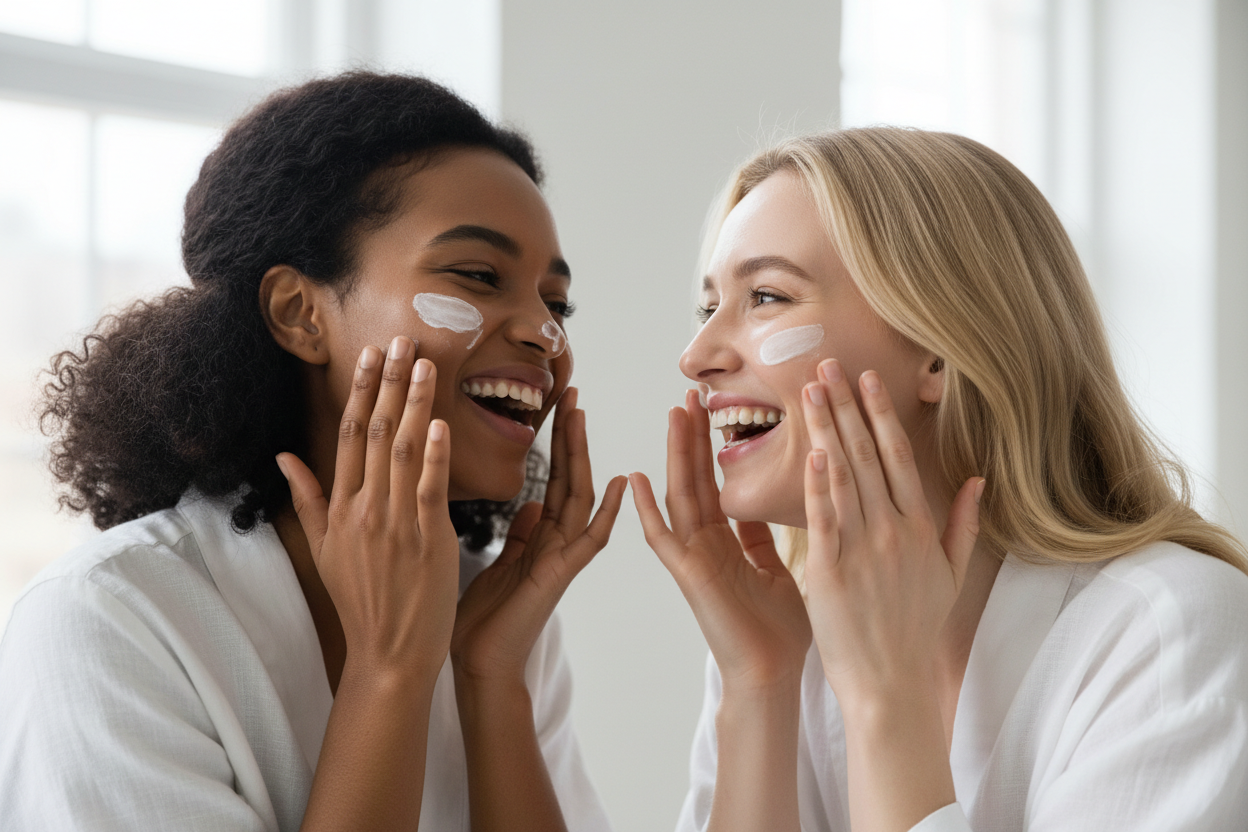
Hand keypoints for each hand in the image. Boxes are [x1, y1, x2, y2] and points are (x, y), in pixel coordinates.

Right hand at [277, 337, 459, 678]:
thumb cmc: (361, 601)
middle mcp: (365, 509)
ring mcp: (396, 524)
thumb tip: (284, 455)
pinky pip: (430, 490)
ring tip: (427, 365)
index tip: (370, 356)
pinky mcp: (427, 540)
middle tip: (404, 340)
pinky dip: (435, 455)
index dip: (360, 391)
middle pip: (376, 433)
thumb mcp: (323, 549)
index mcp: (342, 508)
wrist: (388, 652)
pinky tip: (439, 423)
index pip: (349, 436)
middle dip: (390, 383)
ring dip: (416, 405)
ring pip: (405, 452)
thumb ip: (309, 498)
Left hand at [451, 387, 626, 683]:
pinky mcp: (558, 577)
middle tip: (572, 392)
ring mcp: (560, 560)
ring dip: (581, 456)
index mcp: (537, 540)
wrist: (477, 666)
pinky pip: (589, 541)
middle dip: (570, 436)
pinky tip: (620, 484)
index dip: (556, 443)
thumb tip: (530, 505)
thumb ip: (519, 537)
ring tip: (580, 416)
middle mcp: (554, 544)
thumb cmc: (481, 622)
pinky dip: (608, 513)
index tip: (558, 405)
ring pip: (579, 498)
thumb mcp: (497, 567)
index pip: (552, 480)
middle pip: (569, 479)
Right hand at [631, 390, 810, 693]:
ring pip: (679, 496)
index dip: (712, 447)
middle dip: (693, 437)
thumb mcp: (776, 570)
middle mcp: (705, 546)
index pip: (714, 483)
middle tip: (690, 394)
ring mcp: (693, 560)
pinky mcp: (688, 577)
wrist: (773, 675)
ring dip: (676, 455)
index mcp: (727, 543)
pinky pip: (663, 539)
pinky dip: (646, 510)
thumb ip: (762, 538)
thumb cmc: (780, 632)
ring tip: (674, 414)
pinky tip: (635, 478)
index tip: (713, 409)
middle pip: (694, 480)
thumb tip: (763, 504)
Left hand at [799, 359, 982, 710]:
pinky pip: (825, 518)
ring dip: (826, 429)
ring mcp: (864, 548)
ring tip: (809, 391)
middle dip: (845, 406)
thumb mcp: (952, 575)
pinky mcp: (832, 569)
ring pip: (844, 476)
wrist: (891, 681)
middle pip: (868, 455)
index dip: (880, 414)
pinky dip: (818, 483)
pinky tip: (811, 451)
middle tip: (826, 364)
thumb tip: (978, 481)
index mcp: (921, 527)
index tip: (867, 379)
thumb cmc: (916, 629)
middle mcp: (894, 530)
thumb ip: (964, 524)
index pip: (900, 456)